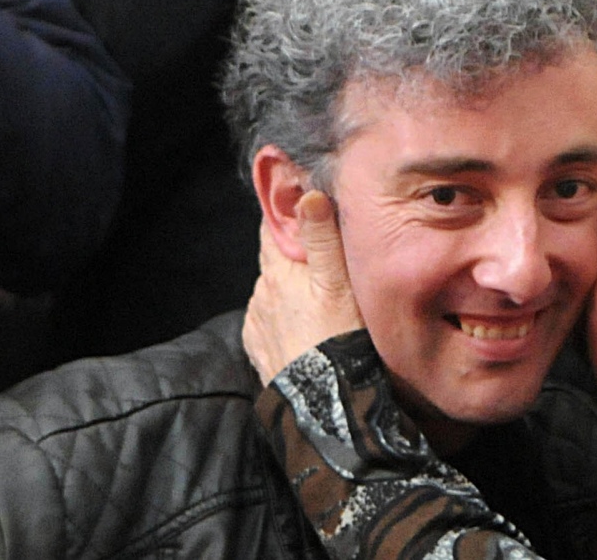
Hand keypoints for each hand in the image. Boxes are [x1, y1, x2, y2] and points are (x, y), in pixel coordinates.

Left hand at [243, 190, 363, 385]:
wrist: (325, 402)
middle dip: (295, 257)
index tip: (300, 205)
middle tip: (324, 258)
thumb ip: (323, 238)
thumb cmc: (338, 340)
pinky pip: (272, 324)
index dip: (286, 216)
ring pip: (275, 294)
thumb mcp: (338, 283)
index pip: (273, 230)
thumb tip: (309, 194)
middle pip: (276, 263)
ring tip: (321, 299)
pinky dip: (287, 319)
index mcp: (278, 273)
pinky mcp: (260, 350)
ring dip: (292, 291)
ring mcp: (258, 325)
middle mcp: (260, 295)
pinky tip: (309, 327)